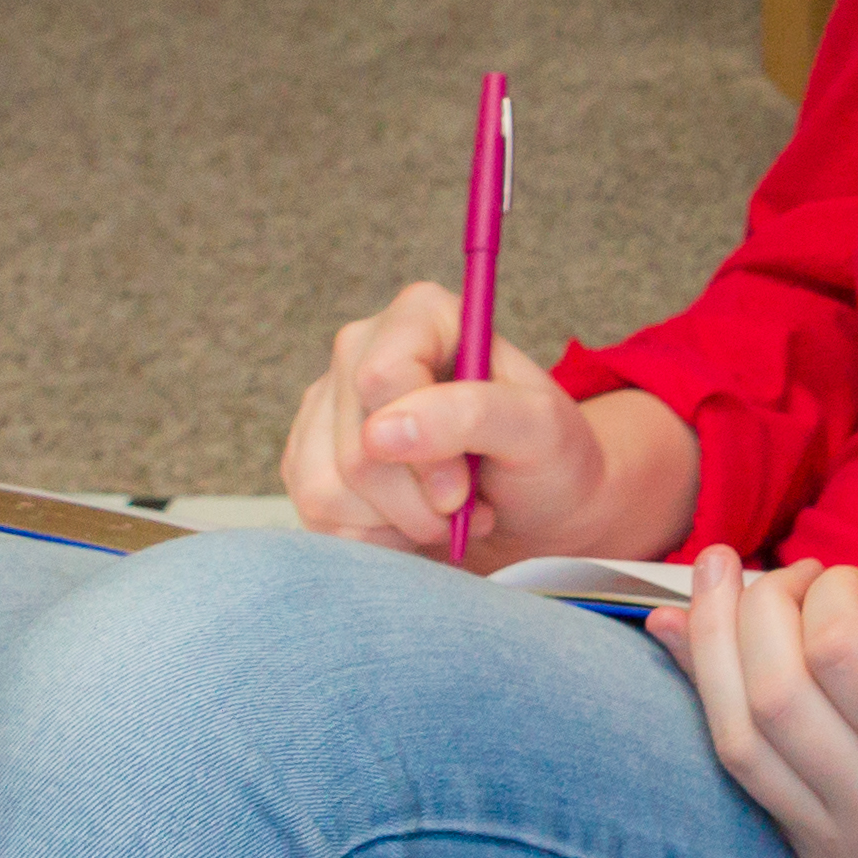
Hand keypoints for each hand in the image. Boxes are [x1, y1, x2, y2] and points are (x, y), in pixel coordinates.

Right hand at [279, 281, 686, 563]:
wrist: (536, 507)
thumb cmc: (548, 457)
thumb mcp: (539, 429)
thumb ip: (471, 414)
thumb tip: (380, 432)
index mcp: (423, 316)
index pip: (382, 378)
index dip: (423, 448)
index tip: (462, 488)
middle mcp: (362, 351)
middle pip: (356, 448)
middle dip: (417, 499)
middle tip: (467, 503)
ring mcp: (327, 408)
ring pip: (327, 491)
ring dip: (398, 524)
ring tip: (447, 512)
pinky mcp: (309, 461)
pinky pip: (316, 520)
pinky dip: (374, 540)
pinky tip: (411, 523)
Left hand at [656, 550, 857, 857]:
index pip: (842, 659)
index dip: (832, 596)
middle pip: (775, 697)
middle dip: (760, 607)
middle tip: (795, 569)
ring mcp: (844, 850)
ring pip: (739, 741)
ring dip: (712, 645)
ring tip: (717, 576)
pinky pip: (741, 774)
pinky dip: (706, 697)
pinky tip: (689, 636)